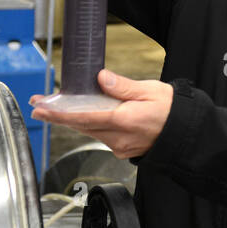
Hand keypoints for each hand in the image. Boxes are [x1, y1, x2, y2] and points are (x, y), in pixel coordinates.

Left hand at [30, 70, 172, 158]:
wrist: (187, 134)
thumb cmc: (173, 111)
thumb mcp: (151, 90)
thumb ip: (124, 86)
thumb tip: (101, 78)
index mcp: (124, 120)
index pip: (84, 117)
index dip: (59, 114)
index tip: (42, 109)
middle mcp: (119, 137)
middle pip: (81, 125)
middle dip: (59, 116)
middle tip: (40, 106)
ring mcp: (120, 146)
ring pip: (90, 130)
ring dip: (74, 120)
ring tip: (58, 108)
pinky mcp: (123, 149)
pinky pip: (101, 135)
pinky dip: (91, 124)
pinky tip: (87, 115)